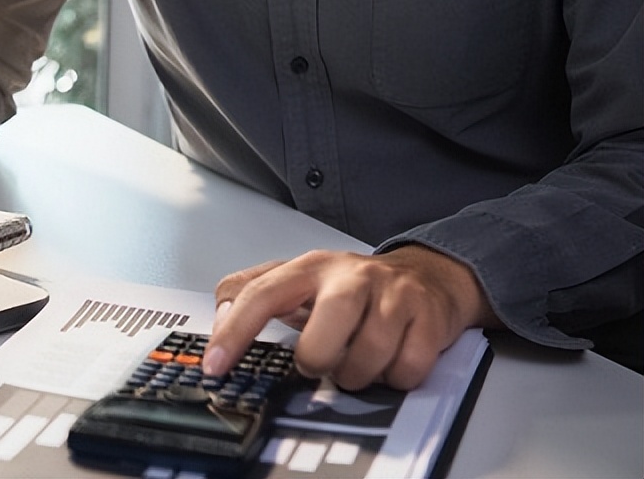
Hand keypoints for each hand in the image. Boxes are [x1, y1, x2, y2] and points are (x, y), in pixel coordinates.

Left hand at [201, 246, 497, 390]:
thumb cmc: (353, 289)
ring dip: (357, 374)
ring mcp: (393, 295)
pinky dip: (395, 376)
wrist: (427, 276)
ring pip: (367, 356)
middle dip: (316, 361)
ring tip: (356, 362)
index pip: (260, 295)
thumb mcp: (298, 281)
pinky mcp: (428, 316)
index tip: (215, 366)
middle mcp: (350, 276)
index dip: (233, 332)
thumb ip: (252, 295)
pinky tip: (390, 360)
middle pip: (321, 336)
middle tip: (319, 362)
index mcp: (310, 268)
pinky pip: (407, 367)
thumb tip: (219, 323)